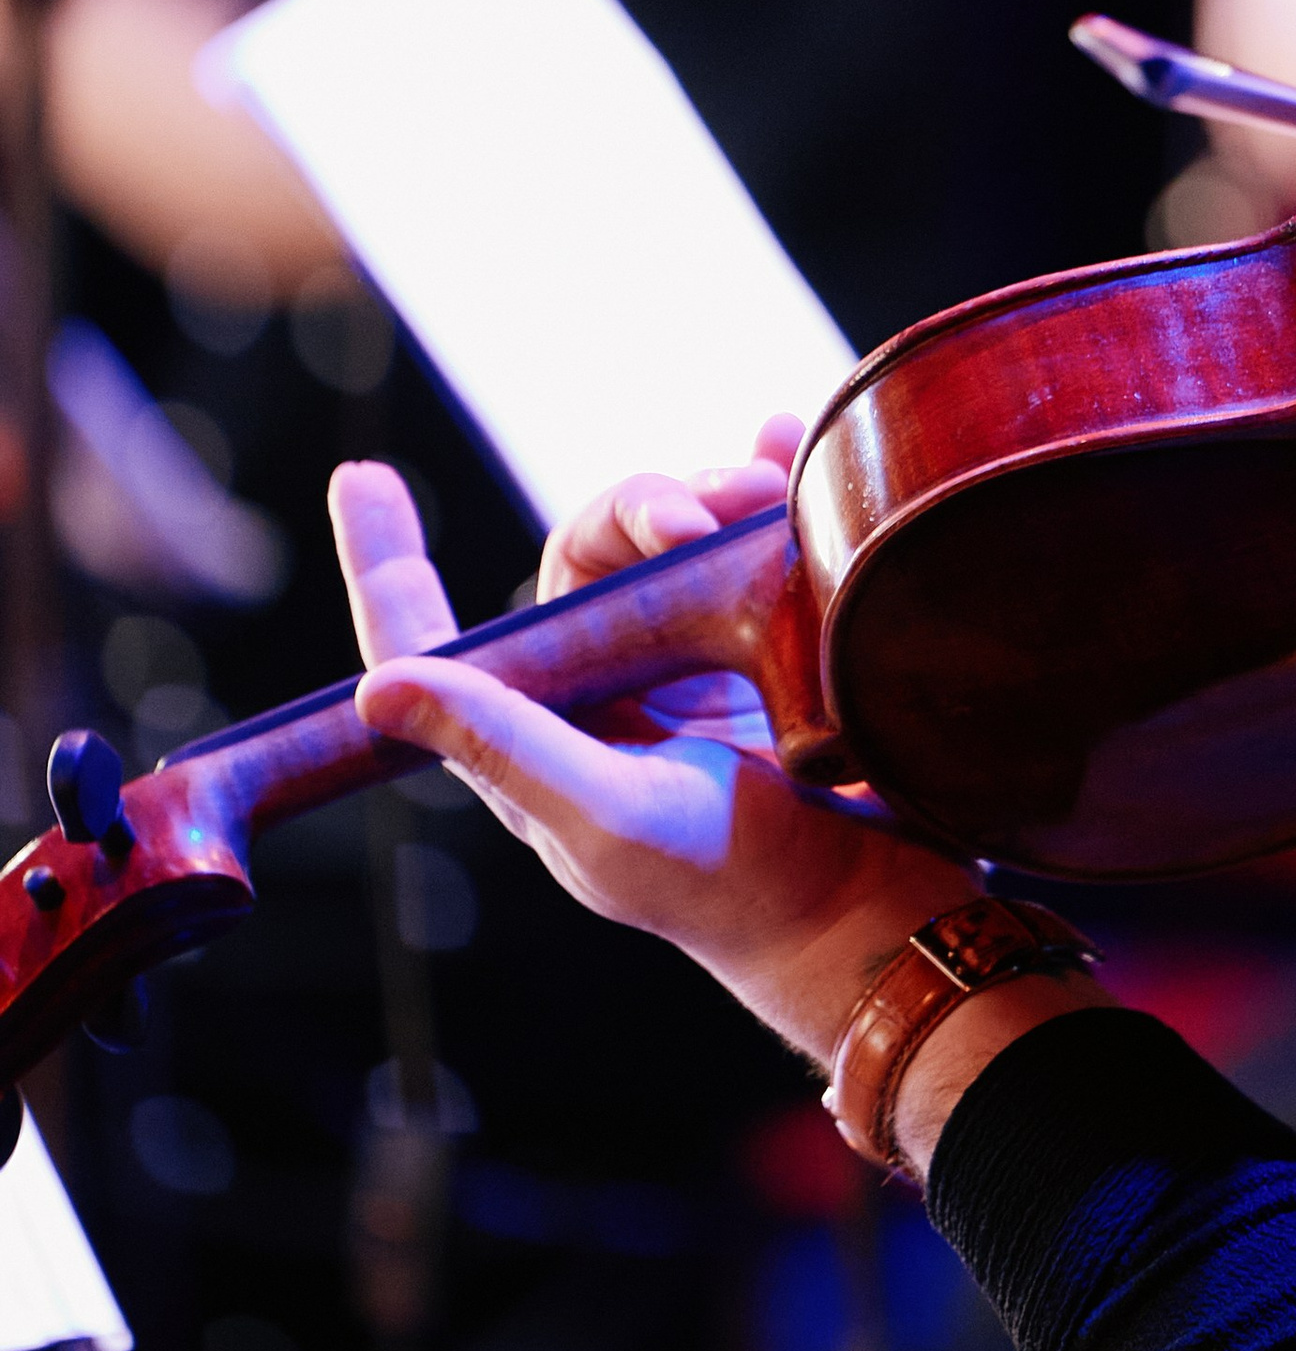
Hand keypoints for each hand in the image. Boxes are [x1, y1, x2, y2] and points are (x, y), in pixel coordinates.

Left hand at [333, 447, 987, 1086]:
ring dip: (717, 494)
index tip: (364, 476)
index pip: (439, 643)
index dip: (390, 563)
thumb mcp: (607, 817)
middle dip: (644, 507)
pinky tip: (787, 442)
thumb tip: (379, 686)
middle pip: (588, 551)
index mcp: (542, 738)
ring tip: (773, 499)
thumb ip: (506, 745)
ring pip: (674, 534)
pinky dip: (772, 481)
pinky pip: (756, 537)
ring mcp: (691, 663)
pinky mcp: (771, 646)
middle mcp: (608, 690)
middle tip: (704, 518)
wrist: (876, 909)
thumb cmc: (738, 888)